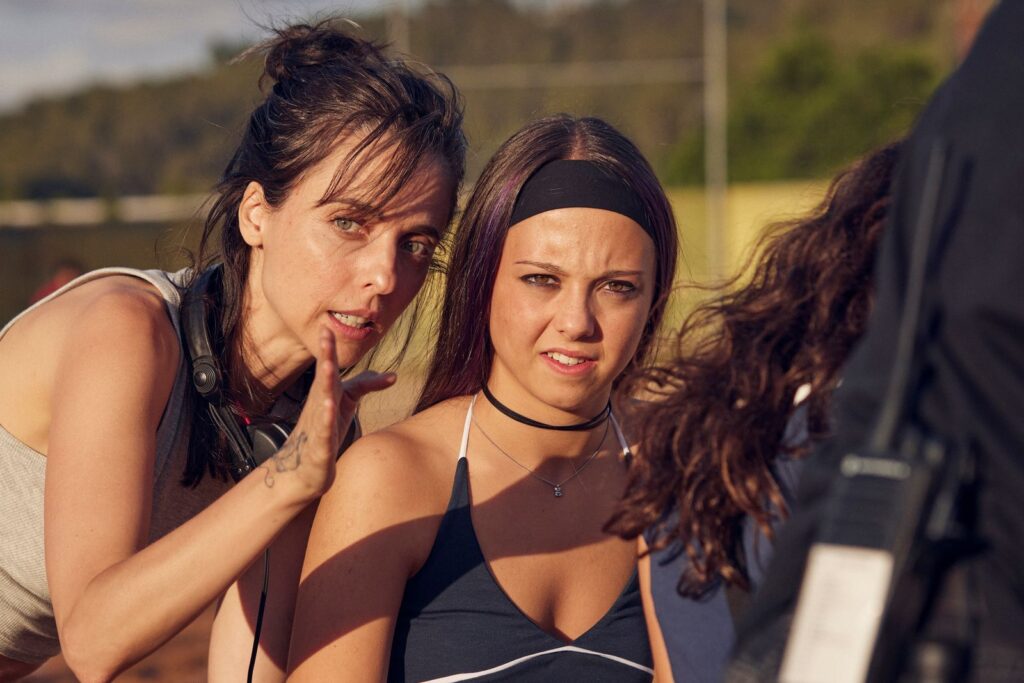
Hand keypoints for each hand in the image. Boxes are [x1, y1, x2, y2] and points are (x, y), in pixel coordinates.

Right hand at [263, 327, 395, 500]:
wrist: (305, 467)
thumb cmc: (325, 429)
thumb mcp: (346, 403)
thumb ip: (366, 385)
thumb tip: (394, 375)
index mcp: (325, 392)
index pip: (328, 367)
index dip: (328, 347)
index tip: (326, 325)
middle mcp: (319, 405)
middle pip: (323, 378)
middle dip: (325, 357)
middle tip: (325, 336)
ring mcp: (318, 424)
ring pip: (321, 402)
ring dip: (324, 384)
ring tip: (328, 367)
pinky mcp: (320, 446)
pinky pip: (323, 431)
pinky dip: (325, 419)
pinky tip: (329, 408)